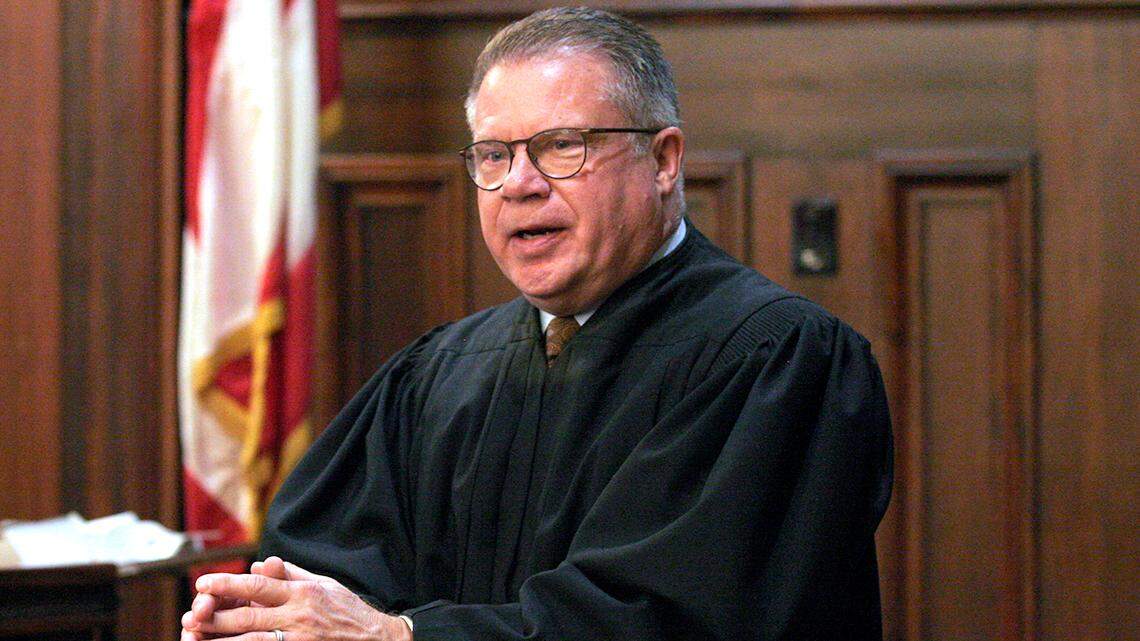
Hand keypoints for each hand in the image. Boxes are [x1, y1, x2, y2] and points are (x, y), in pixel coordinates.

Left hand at [181, 556, 411, 640]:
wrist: (376, 640)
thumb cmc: (347, 610)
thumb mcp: (323, 583)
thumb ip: (290, 575)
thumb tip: (260, 566)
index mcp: (302, 593)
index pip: (258, 585)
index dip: (228, 584)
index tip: (204, 582)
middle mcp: (299, 616)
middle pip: (248, 617)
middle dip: (216, 617)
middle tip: (192, 615)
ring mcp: (299, 640)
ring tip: (198, 638)